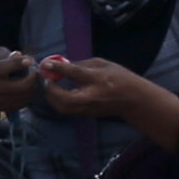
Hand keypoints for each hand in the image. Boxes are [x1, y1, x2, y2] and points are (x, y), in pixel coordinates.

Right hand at [0, 47, 40, 123]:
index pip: (8, 67)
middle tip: (36, 71)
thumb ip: (7, 54)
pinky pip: (24, 103)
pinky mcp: (4, 108)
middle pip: (22, 86)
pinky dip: (30, 95)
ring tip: (33, 78)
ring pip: (25, 96)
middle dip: (34, 78)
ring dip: (34, 86)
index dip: (22, 63)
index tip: (31, 61)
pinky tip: (29, 87)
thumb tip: (19, 56)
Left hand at [37, 55, 164, 125]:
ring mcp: (89, 108)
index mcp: (97, 79)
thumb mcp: (103, 64)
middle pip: (65, 99)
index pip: (74, 73)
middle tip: (47, 80)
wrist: (132, 99)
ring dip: (52, 98)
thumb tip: (62, 64)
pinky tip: (58, 94)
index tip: (46, 64)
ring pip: (64, 108)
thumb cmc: (119, 77)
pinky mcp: (87, 114)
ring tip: (50, 87)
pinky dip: (59, 102)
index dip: (58, 69)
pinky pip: (68, 110)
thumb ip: (82, 64)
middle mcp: (92, 96)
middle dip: (51, 90)